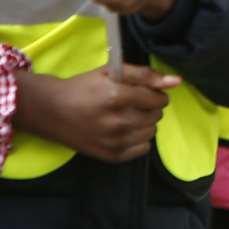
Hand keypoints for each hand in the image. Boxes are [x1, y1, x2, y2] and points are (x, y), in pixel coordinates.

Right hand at [21, 63, 180, 162]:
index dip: (155, 93)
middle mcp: (116, 122)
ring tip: (129, 116)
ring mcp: (113, 142)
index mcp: (115, 96)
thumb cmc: (83, 87)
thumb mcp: (110, 72)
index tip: (146, 92)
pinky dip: (139, 139)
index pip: (156, 98)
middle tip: (134, 103)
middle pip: (156, 115)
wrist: (52, 111)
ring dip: (146, 122)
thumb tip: (176, 81)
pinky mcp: (110, 156)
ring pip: (151, 132)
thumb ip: (144, 74)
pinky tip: (125, 131)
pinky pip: (143, 149)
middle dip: (151, 106)